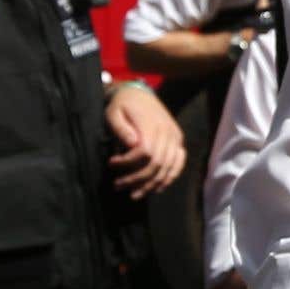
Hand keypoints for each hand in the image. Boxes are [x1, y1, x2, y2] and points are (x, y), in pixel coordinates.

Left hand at [105, 80, 185, 195]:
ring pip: (168, 168)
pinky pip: (178, 163)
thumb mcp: (114, 112)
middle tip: (118, 186)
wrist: (140, 94)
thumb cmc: (123, 105)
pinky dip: (169, 178)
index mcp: (152, 125)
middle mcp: (167, 132)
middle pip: (157, 164)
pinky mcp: (177, 140)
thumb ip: (121, 128)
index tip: (111, 164)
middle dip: (137, 179)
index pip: (145, 152)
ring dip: (151, 184)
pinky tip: (157, 188)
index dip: (128, 163)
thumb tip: (132, 145)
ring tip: (135, 194)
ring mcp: (175, 137)